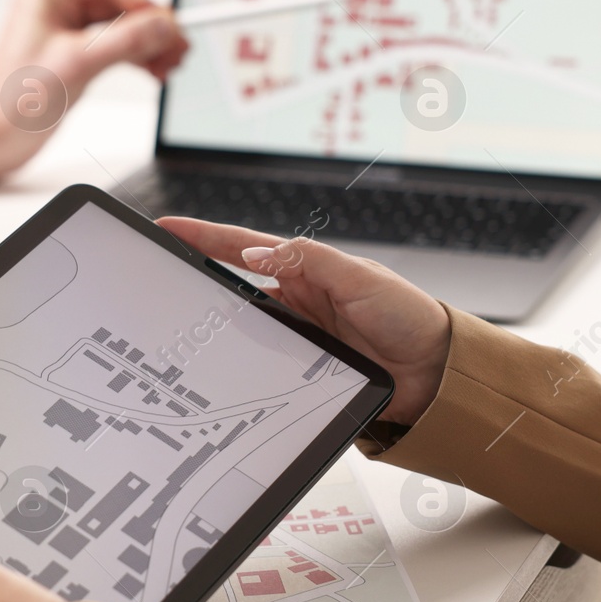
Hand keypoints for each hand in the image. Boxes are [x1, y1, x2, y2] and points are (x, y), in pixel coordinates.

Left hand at [0, 0, 189, 189]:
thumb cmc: (13, 101)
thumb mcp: (77, 65)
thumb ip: (125, 41)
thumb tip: (165, 24)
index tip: (154, 26)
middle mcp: (58, 6)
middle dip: (150, 22)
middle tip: (176, 48)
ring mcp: (68, 31)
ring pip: (123, 22)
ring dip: (150, 41)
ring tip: (171, 64)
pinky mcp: (76, 55)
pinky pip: (118, 44)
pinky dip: (139, 56)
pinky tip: (154, 71)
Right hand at [158, 218, 452, 425]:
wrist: (437, 373)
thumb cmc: (409, 316)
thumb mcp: (359, 278)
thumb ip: (308, 261)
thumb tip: (256, 256)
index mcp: (308, 269)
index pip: (245, 247)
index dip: (205, 237)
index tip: (168, 228)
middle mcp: (299, 299)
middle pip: (236, 289)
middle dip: (201, 284)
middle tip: (163, 283)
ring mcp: (298, 335)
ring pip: (246, 329)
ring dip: (223, 330)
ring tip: (188, 328)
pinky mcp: (303, 368)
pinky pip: (263, 363)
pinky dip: (245, 364)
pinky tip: (227, 368)